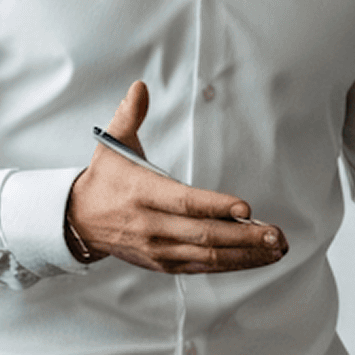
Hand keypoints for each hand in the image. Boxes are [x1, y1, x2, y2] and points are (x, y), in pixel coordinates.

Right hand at [66, 80, 287, 273]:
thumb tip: (139, 88)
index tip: (246, 208)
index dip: (216, 206)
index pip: (184, 202)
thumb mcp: (111, 144)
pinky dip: (231, 264)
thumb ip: (129, 116)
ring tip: (276, 249)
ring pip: (208, 256)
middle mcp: (151, 226)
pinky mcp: (164, 264)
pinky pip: (202, 267)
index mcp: (142, 194)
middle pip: (203, 234)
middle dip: (244, 236)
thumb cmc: (105, 181)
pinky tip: (255, 258)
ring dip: (245, 254)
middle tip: (275, 234)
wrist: (79, 221)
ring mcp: (158, 249)